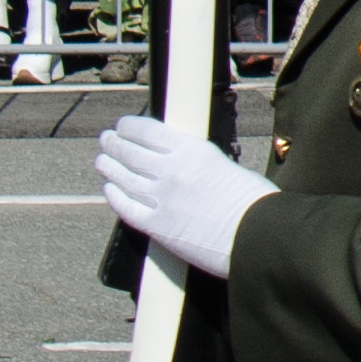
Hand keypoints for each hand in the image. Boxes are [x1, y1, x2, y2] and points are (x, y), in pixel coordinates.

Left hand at [95, 111, 269, 280]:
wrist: (258, 236)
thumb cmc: (256, 203)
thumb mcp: (231, 168)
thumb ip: (205, 167)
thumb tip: (194, 170)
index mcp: (193, 150)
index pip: (150, 132)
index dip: (130, 127)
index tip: (123, 126)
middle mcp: (172, 170)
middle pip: (131, 153)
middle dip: (114, 144)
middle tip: (106, 140)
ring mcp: (162, 199)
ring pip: (124, 178)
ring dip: (109, 167)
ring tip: (102, 162)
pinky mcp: (158, 227)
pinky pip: (127, 209)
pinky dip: (115, 198)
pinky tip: (109, 191)